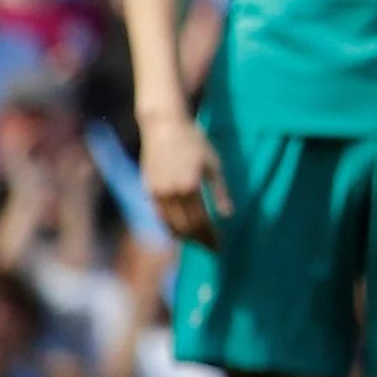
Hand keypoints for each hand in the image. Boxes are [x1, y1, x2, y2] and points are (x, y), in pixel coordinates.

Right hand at [138, 102, 221, 249]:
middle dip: (200, 241)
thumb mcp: (214, 165)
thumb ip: (220, 191)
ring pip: (170, 225)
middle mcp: (170, 193)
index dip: (211, 237)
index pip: (201, 222)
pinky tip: (182, 231)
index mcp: (190, 187)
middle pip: (186, 227)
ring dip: (186, 237)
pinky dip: (171, 227)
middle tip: (213, 248)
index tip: (220, 246)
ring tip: (200, 242)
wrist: (164, 127)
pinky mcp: (149, 190)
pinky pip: (160, 216)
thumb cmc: (195, 142)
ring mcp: (157, 193)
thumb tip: (227, 215)